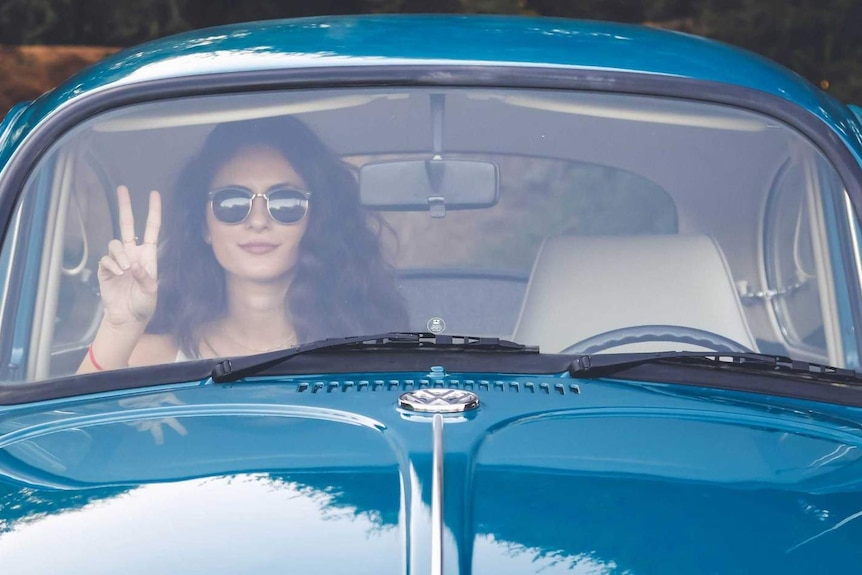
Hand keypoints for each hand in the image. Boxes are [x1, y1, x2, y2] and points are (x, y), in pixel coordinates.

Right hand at [97, 186, 160, 327]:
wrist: (127, 318)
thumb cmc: (143, 305)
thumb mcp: (150, 292)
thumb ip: (144, 278)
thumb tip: (133, 265)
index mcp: (148, 256)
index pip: (151, 229)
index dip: (154, 212)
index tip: (154, 195)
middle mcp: (132, 254)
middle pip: (127, 225)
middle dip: (125, 207)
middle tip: (122, 189)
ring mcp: (118, 260)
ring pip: (114, 244)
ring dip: (119, 255)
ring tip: (125, 270)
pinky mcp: (105, 269)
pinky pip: (106, 259)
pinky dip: (111, 265)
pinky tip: (116, 274)